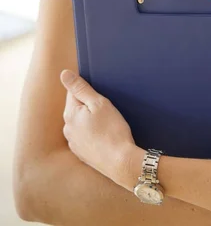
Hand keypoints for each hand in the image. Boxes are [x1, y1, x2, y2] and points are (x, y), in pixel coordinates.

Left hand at [60, 70, 143, 189]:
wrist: (121, 162)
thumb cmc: (112, 130)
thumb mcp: (99, 103)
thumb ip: (81, 88)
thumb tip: (64, 74)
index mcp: (70, 114)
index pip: (73, 92)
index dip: (88, 90)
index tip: (100, 95)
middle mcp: (68, 129)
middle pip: (77, 108)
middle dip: (89, 105)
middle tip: (107, 109)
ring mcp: (74, 143)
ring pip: (81, 123)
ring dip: (91, 120)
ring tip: (108, 123)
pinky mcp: (82, 154)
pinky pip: (85, 137)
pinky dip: (93, 133)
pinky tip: (106, 136)